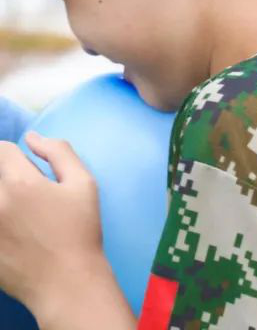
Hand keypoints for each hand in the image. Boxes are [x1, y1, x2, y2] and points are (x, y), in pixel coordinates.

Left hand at [0, 133, 133, 328]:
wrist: (66, 282)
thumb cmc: (80, 232)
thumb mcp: (84, 185)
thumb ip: (60, 152)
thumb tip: (32, 137)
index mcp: (20, 182)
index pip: (2, 150)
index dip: (16, 156)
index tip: (29, 172)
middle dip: (6, 177)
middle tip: (25, 196)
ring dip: (2, 197)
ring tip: (18, 213)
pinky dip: (0, 222)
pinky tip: (14, 232)